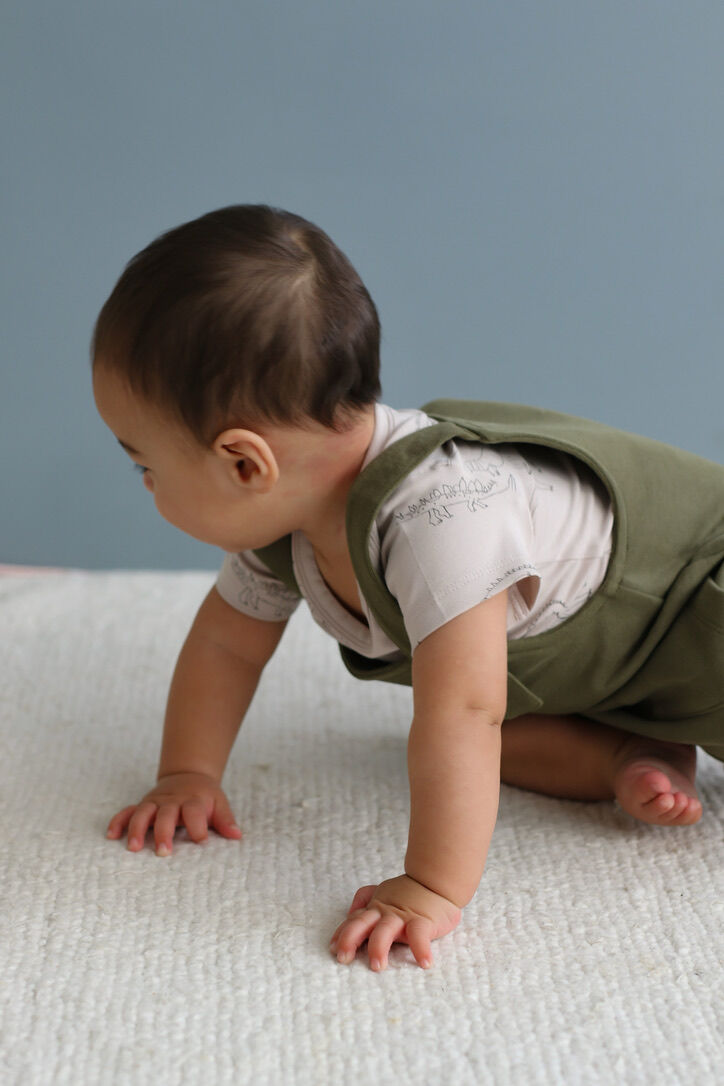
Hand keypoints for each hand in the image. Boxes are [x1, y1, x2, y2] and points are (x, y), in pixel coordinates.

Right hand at [105, 771, 242, 855]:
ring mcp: (155, 802)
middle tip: (162, 853)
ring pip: (143, 812)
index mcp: (192, 801)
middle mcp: (172, 801)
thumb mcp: (219, 803)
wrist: (189, 775)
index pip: (194, 811)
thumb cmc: (205, 796)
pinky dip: (118, 821)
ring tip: (132, 848)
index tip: (201, 841)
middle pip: (166, 814)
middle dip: (163, 832)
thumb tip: (237, 836)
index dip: (198, 825)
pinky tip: (111, 835)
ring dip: (136, 828)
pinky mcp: (143, 805)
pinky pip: (127, 811)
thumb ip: (225, 820)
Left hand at [329, 874, 461, 970]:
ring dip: (379, 947)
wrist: (437, 880)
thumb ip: (366, 900)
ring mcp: (403, 916)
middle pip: (362, 923)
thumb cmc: (410, 891)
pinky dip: (421, 949)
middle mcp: (385, 911)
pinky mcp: (423, 921)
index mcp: (375, 907)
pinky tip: (424, 963)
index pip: (354, 920)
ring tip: (377, 967)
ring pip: (385, 930)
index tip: (333, 949)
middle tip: (343, 958)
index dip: (341, 933)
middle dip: (350, 939)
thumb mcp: (383, 891)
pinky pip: (420, 935)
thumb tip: (349, 913)